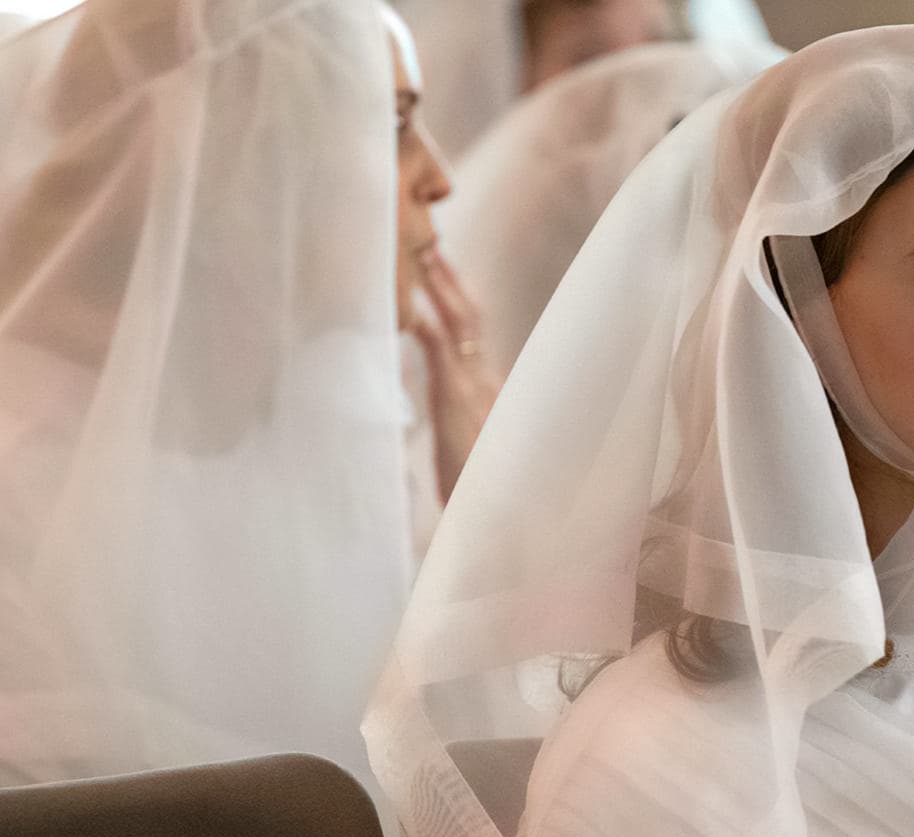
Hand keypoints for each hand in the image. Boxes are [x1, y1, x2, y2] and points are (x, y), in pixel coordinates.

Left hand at [410, 250, 502, 501]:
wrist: (501, 517)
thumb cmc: (483, 496)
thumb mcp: (472, 455)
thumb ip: (469, 433)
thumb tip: (464, 429)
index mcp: (488, 393)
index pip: (473, 337)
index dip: (459, 302)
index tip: (444, 272)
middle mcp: (486, 382)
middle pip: (470, 318)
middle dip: (451, 280)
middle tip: (431, 243)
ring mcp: (474, 388)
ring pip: (459, 324)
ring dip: (441, 287)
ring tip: (424, 254)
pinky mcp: (458, 400)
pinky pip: (442, 351)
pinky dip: (428, 324)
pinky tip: (412, 305)